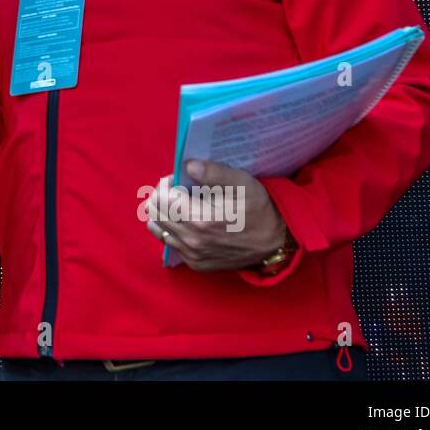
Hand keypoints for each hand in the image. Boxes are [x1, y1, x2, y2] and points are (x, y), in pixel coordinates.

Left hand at [143, 160, 287, 272]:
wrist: (274, 241)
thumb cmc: (258, 208)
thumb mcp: (242, 183)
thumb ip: (213, 173)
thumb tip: (188, 166)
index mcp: (201, 219)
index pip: (160, 198)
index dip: (166, 183)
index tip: (180, 179)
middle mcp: (192, 241)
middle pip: (154, 213)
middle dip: (162, 196)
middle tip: (179, 190)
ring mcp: (192, 255)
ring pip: (157, 228)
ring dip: (164, 212)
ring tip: (183, 204)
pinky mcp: (195, 264)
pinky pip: (169, 243)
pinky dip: (172, 229)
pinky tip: (190, 221)